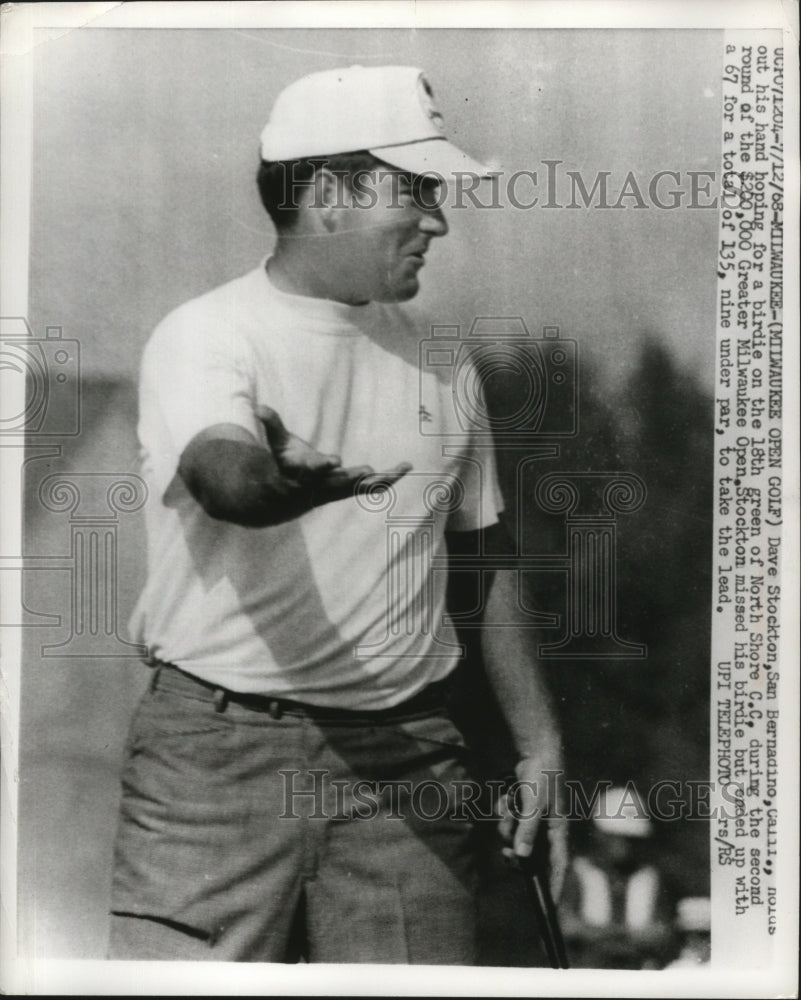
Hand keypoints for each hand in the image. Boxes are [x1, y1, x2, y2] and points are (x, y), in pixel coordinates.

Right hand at [256, 406, 411, 506]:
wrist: (288, 498)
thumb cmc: (284, 464)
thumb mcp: (277, 444)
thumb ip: (272, 425)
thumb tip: (259, 407)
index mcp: (303, 476)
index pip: (312, 473)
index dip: (322, 468)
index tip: (335, 461)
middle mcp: (322, 487)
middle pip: (339, 485)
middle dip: (352, 478)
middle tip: (368, 470)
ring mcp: (339, 491)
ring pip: (362, 488)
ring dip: (382, 479)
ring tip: (403, 467)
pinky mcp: (350, 489)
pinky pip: (372, 487)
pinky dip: (388, 478)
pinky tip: (405, 467)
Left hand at [497, 757, 568, 899]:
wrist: (535, 750)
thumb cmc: (543, 775)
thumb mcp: (535, 803)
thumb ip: (528, 829)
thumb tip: (522, 856)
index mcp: (558, 830)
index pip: (559, 866)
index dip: (554, 886)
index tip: (547, 905)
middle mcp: (547, 828)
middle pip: (531, 856)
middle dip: (517, 855)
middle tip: (506, 854)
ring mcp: (533, 819)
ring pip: (515, 837)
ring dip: (507, 825)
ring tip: (509, 805)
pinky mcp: (521, 810)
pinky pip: (508, 821)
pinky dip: (504, 811)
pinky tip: (506, 795)